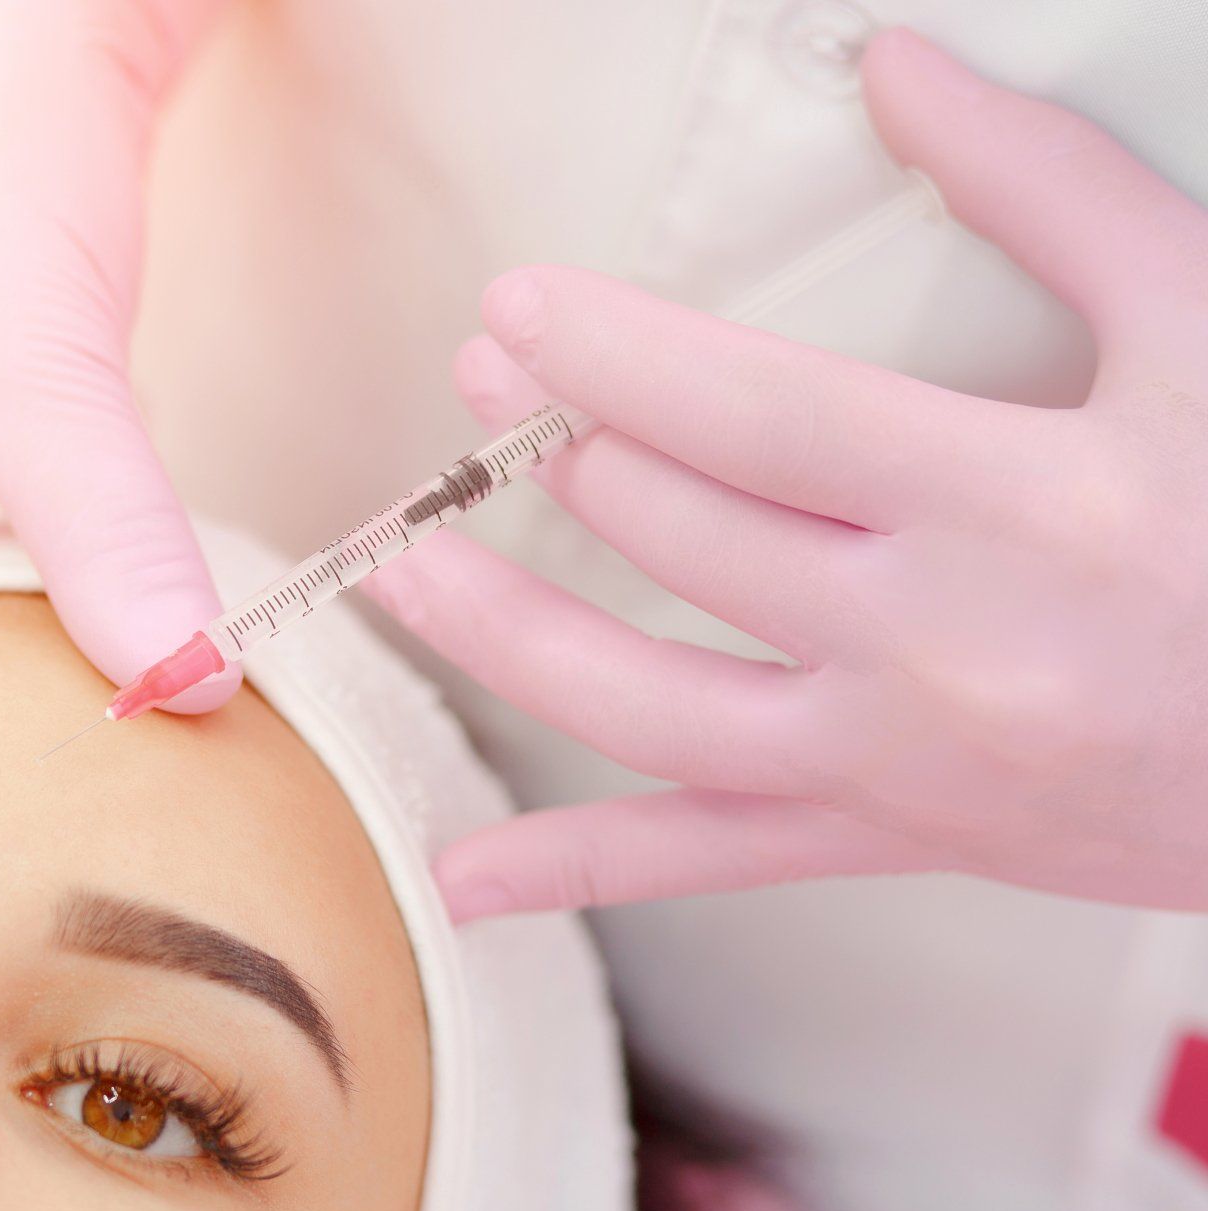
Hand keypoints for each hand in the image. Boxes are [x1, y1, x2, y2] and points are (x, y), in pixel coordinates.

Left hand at [364, 29, 1207, 919]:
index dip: (612, 353)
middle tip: (482, 381)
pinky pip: (719, 861)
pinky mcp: (899, 835)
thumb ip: (1051, 192)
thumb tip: (895, 68)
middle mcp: (942, 647)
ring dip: (509, 638)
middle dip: (560, 447)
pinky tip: (467, 882)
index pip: (753, 414)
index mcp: (1021, 503)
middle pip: (687, 538)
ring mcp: (905, 762)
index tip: (516, 309)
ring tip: (406, 576)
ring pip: (654, 706)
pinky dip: (586, 869)